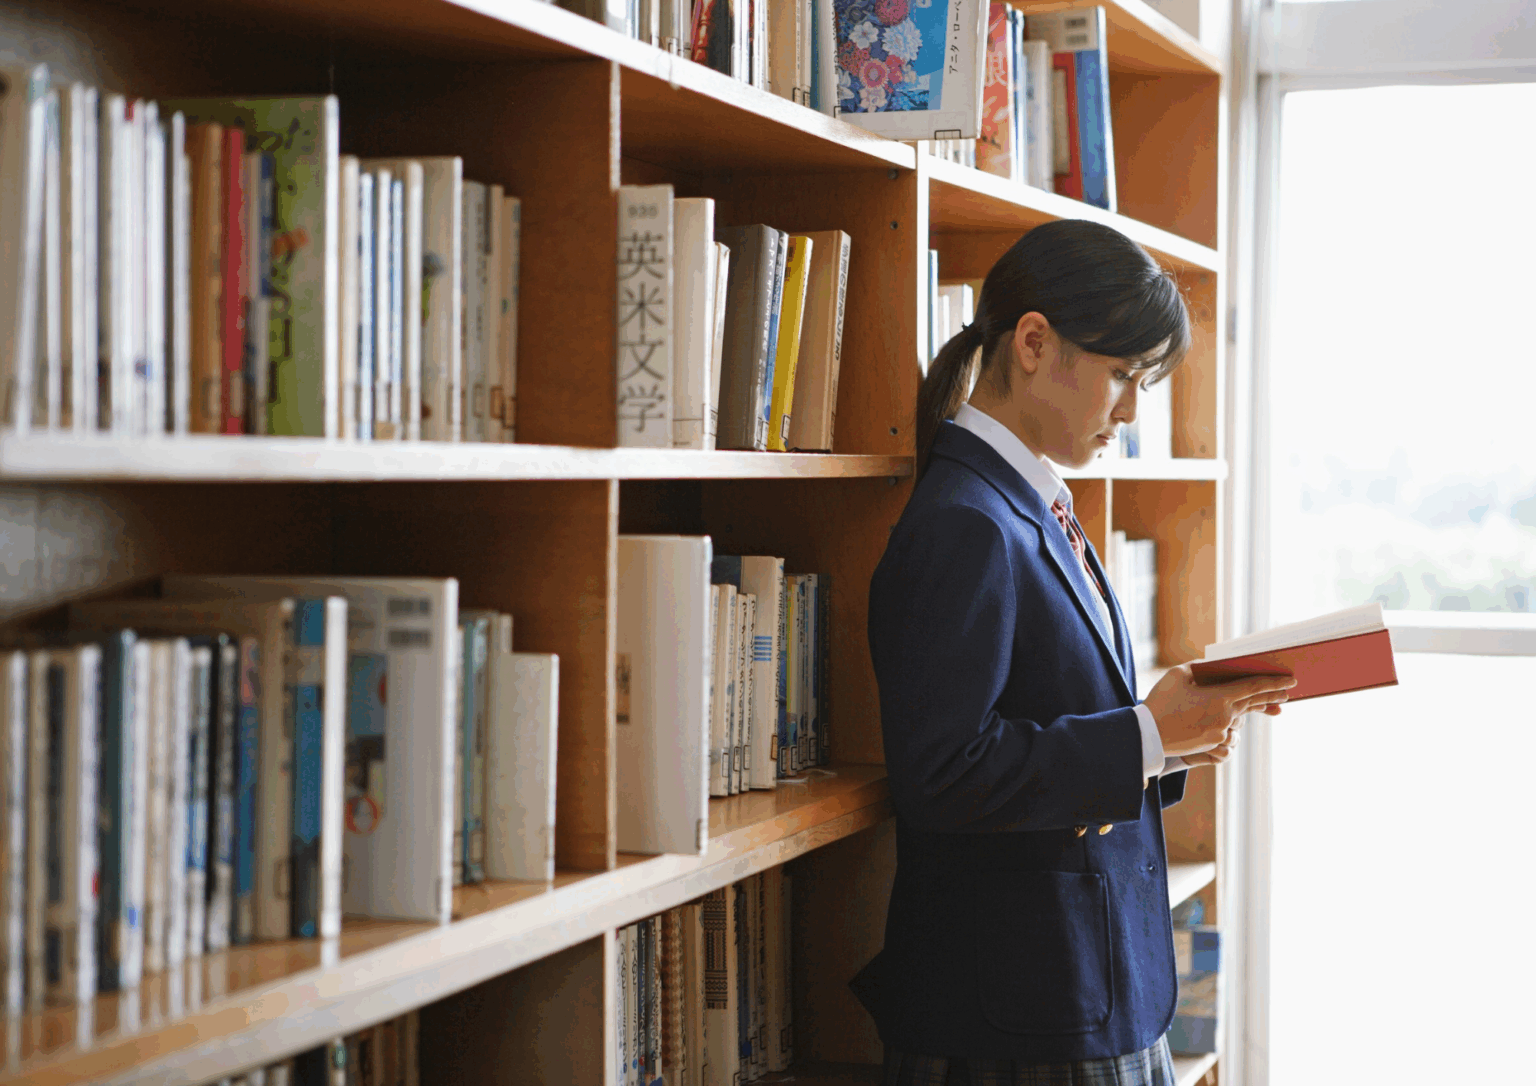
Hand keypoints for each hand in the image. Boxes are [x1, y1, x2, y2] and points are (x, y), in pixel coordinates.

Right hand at [1143, 665, 1294, 758]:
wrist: (1147, 734)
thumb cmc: (1161, 701)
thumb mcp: (1178, 675)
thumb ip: (1199, 668)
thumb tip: (1213, 666)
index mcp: (1219, 697)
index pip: (1254, 687)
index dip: (1274, 683)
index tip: (1291, 680)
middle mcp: (1225, 716)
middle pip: (1254, 704)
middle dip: (1272, 697)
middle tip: (1287, 693)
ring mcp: (1220, 733)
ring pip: (1239, 719)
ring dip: (1244, 711)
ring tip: (1252, 706)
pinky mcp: (1213, 744)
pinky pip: (1228, 732)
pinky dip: (1228, 724)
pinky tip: (1228, 721)